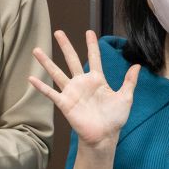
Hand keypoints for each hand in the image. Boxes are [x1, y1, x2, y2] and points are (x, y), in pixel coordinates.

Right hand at [29, 29, 137, 149]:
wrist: (104, 136)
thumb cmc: (115, 118)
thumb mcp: (125, 97)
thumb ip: (130, 81)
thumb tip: (137, 65)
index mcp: (97, 80)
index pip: (94, 57)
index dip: (92, 45)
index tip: (88, 32)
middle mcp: (82, 83)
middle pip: (72, 60)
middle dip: (65, 46)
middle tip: (58, 32)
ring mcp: (72, 92)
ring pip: (57, 73)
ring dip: (46, 62)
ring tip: (36, 50)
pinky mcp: (65, 103)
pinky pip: (51, 93)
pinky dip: (41, 86)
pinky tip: (31, 78)